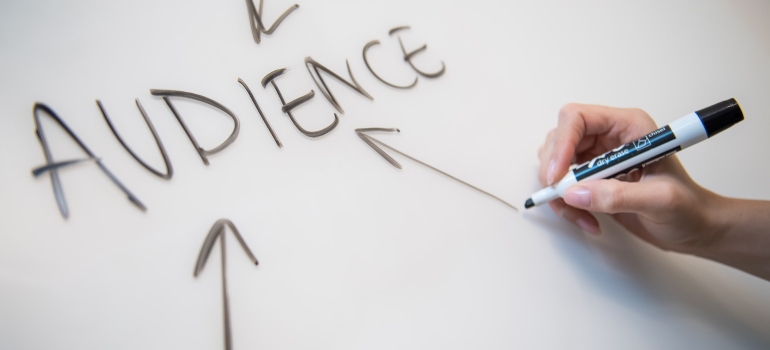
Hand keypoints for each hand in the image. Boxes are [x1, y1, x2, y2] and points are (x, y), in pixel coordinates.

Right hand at [537, 103, 721, 251]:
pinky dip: (566, 206)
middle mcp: (609, 137)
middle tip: (562, 198)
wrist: (695, 229)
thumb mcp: (660, 201)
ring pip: (555, 164)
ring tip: (582, 215)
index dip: (562, 143)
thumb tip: (575, 193)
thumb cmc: (688, 209)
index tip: (558, 176)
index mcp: (628, 127)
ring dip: (559, 193)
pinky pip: (561, 186)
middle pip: (559, 139)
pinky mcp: (591, 179)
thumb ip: (618, 196)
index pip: (577, 118)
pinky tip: (588, 219)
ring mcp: (597, 158)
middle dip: (554, 171)